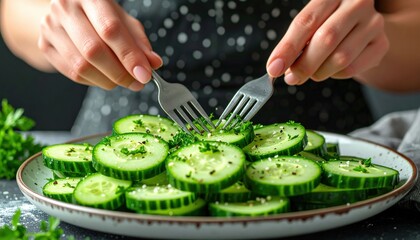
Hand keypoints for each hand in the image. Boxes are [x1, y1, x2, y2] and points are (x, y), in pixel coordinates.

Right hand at [38, 0, 161, 90]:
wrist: (68, 11)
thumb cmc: (102, 16)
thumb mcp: (125, 21)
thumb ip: (139, 43)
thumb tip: (153, 64)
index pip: (111, 30)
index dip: (129, 56)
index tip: (145, 75)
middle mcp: (66, 8)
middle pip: (93, 50)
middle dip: (120, 73)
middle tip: (137, 83)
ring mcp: (51, 27)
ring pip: (81, 66)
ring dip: (108, 81)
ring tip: (124, 81)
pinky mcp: (45, 45)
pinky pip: (72, 74)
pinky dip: (94, 82)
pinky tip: (106, 78)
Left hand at [266, 0, 388, 84]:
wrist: (360, 25)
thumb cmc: (328, 24)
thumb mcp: (310, 25)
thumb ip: (294, 43)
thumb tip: (277, 67)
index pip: (306, 21)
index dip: (288, 48)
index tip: (273, 68)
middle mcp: (357, 3)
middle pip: (326, 39)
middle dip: (303, 64)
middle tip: (291, 78)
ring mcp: (373, 23)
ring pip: (341, 57)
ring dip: (318, 72)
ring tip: (309, 74)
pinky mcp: (381, 44)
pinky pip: (352, 68)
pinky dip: (335, 75)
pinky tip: (330, 70)